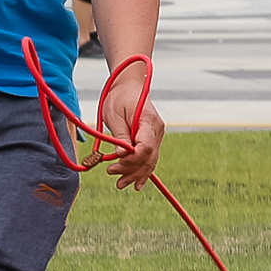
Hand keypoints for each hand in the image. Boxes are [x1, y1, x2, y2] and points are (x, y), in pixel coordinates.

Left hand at [97, 67, 163, 188]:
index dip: (131, 160)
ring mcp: (156, 135)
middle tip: (114, 177)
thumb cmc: (119, 96)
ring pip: (150, 161)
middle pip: (148, 157)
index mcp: (149, 121)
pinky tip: (137, 184)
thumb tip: (122, 155)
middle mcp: (157, 130)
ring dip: (136, 174)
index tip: (115, 165)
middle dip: (131, 170)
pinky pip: (149, 158)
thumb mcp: (115, 114)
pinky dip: (143, 171)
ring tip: (121, 185)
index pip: (145, 148)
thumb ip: (120, 135)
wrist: (129, 85)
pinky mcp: (152, 138)